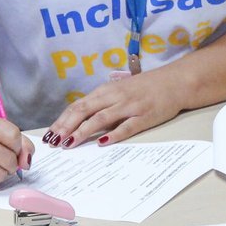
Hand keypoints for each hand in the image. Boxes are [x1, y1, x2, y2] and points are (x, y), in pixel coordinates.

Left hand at [44, 69, 183, 147]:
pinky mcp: (144, 117)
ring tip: (70, 144)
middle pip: (84, 111)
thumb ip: (102, 104)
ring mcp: (130, 107)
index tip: (50, 135)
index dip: (62, 120)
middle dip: (66, 127)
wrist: (175, 82)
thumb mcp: (120, 91)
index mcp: (106, 90)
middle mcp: (115, 97)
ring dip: (83, 131)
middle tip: (54, 142)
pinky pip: (126, 127)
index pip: (78, 106)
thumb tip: (80, 121)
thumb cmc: (145, 88)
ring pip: (101, 119)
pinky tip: (102, 143)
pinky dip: (113, 135)